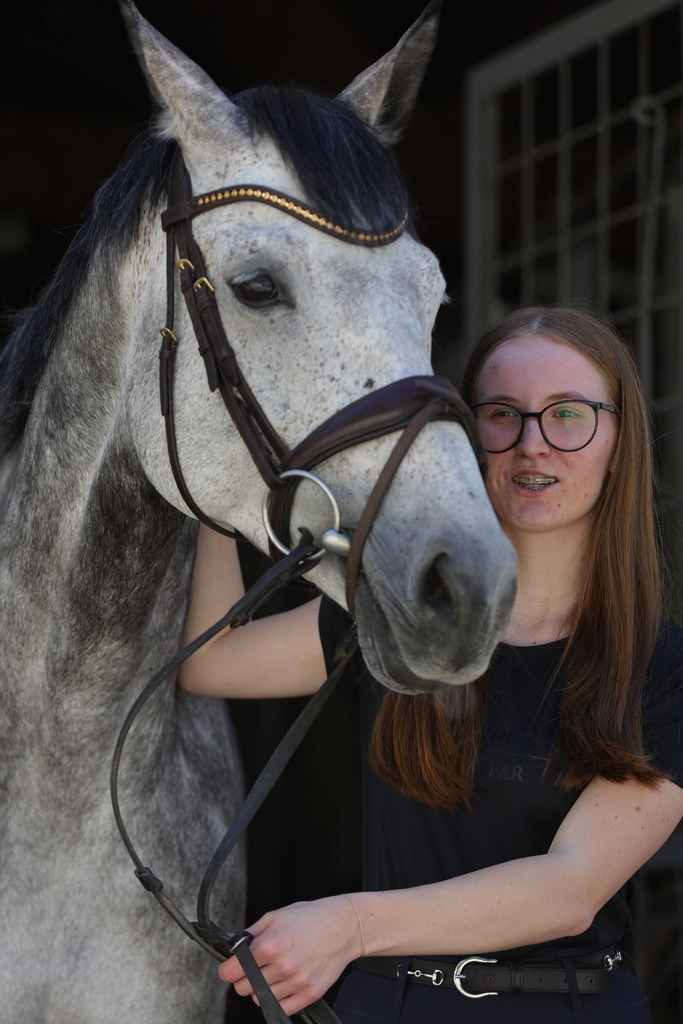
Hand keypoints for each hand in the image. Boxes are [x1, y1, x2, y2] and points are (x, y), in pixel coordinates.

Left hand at [218, 895, 362, 1015]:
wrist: (344, 926)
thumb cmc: (310, 917)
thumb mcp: (275, 916)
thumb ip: (249, 933)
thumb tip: (228, 943)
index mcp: (270, 945)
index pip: (232, 972)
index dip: (228, 969)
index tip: (230, 968)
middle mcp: (282, 966)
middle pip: (243, 988)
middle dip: (244, 978)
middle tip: (255, 967)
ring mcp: (297, 981)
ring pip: (260, 999)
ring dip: (262, 988)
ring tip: (274, 971)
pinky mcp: (310, 993)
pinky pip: (281, 1007)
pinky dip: (278, 998)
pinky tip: (283, 983)